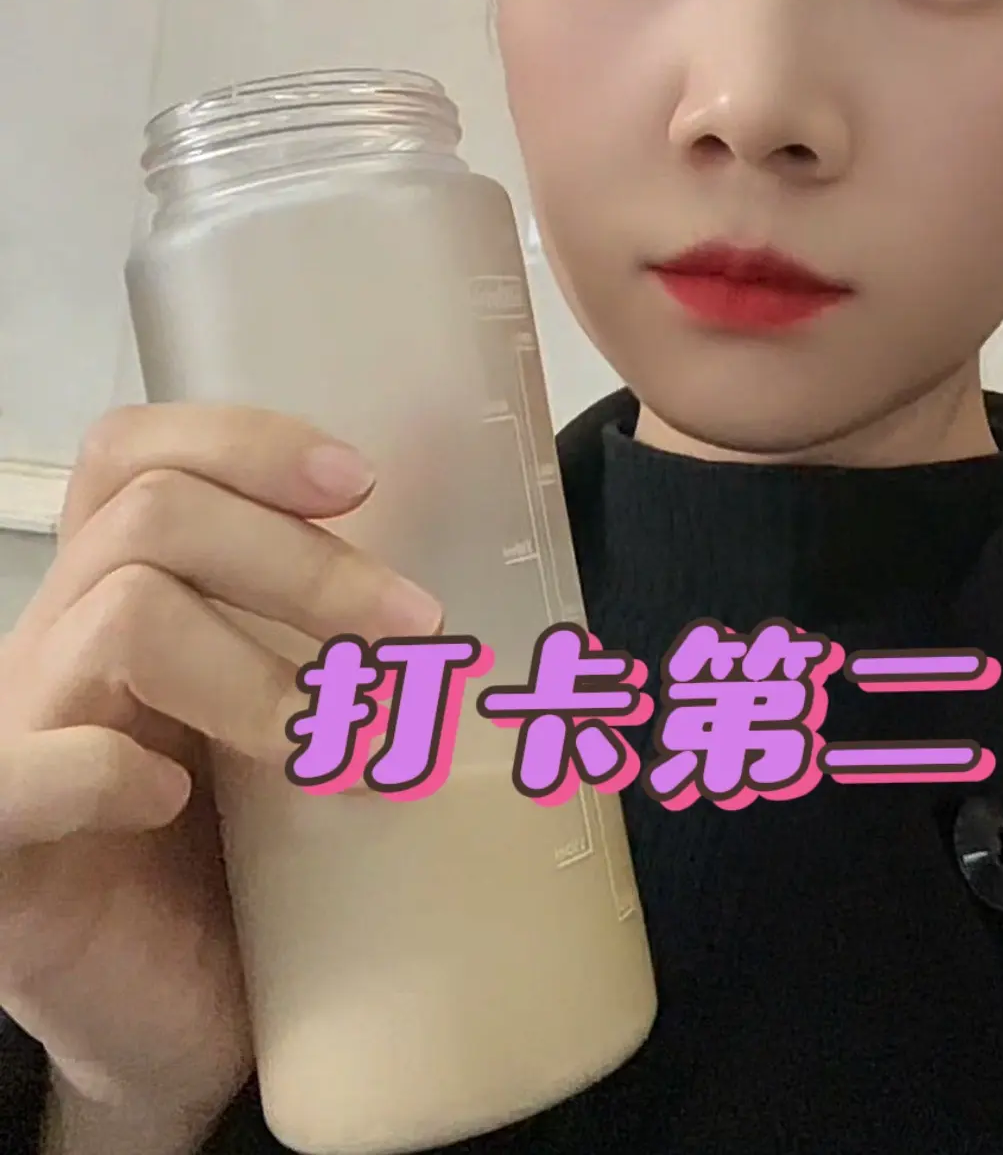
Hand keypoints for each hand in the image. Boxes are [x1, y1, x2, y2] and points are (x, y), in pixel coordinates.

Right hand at [0, 405, 441, 1145]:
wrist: (173, 1022)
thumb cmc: (246, 853)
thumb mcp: (294, 713)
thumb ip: (329, 632)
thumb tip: (491, 546)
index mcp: (118, 590)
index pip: (139, 453)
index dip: (247, 442)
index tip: (364, 482)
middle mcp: (55, 641)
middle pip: (153, 515)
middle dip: (305, 563)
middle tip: (417, 628)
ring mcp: (16, 734)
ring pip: (122, 615)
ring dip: (260, 671)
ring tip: (344, 745)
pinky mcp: (2, 845)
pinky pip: (30, 768)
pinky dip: (113, 769)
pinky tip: (177, 801)